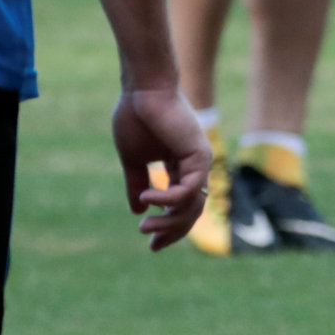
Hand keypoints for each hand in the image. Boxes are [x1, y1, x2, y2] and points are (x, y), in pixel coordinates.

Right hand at [113, 86, 211, 252]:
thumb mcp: (134, 160)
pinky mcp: (199, 156)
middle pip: (191, 212)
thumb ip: (137, 184)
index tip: (150, 242)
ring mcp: (200, 162)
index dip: (168, 226)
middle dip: (171, 231)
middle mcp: (195, 167)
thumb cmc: (136, 117)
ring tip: (144, 227)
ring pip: (192, 206)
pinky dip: (166, 199)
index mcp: (180, 168)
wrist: (142, 90)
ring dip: (167, 221)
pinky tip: (147, 199)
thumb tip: (137, 211)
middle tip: (150, 243)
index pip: (182, 206)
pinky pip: (186, 190)